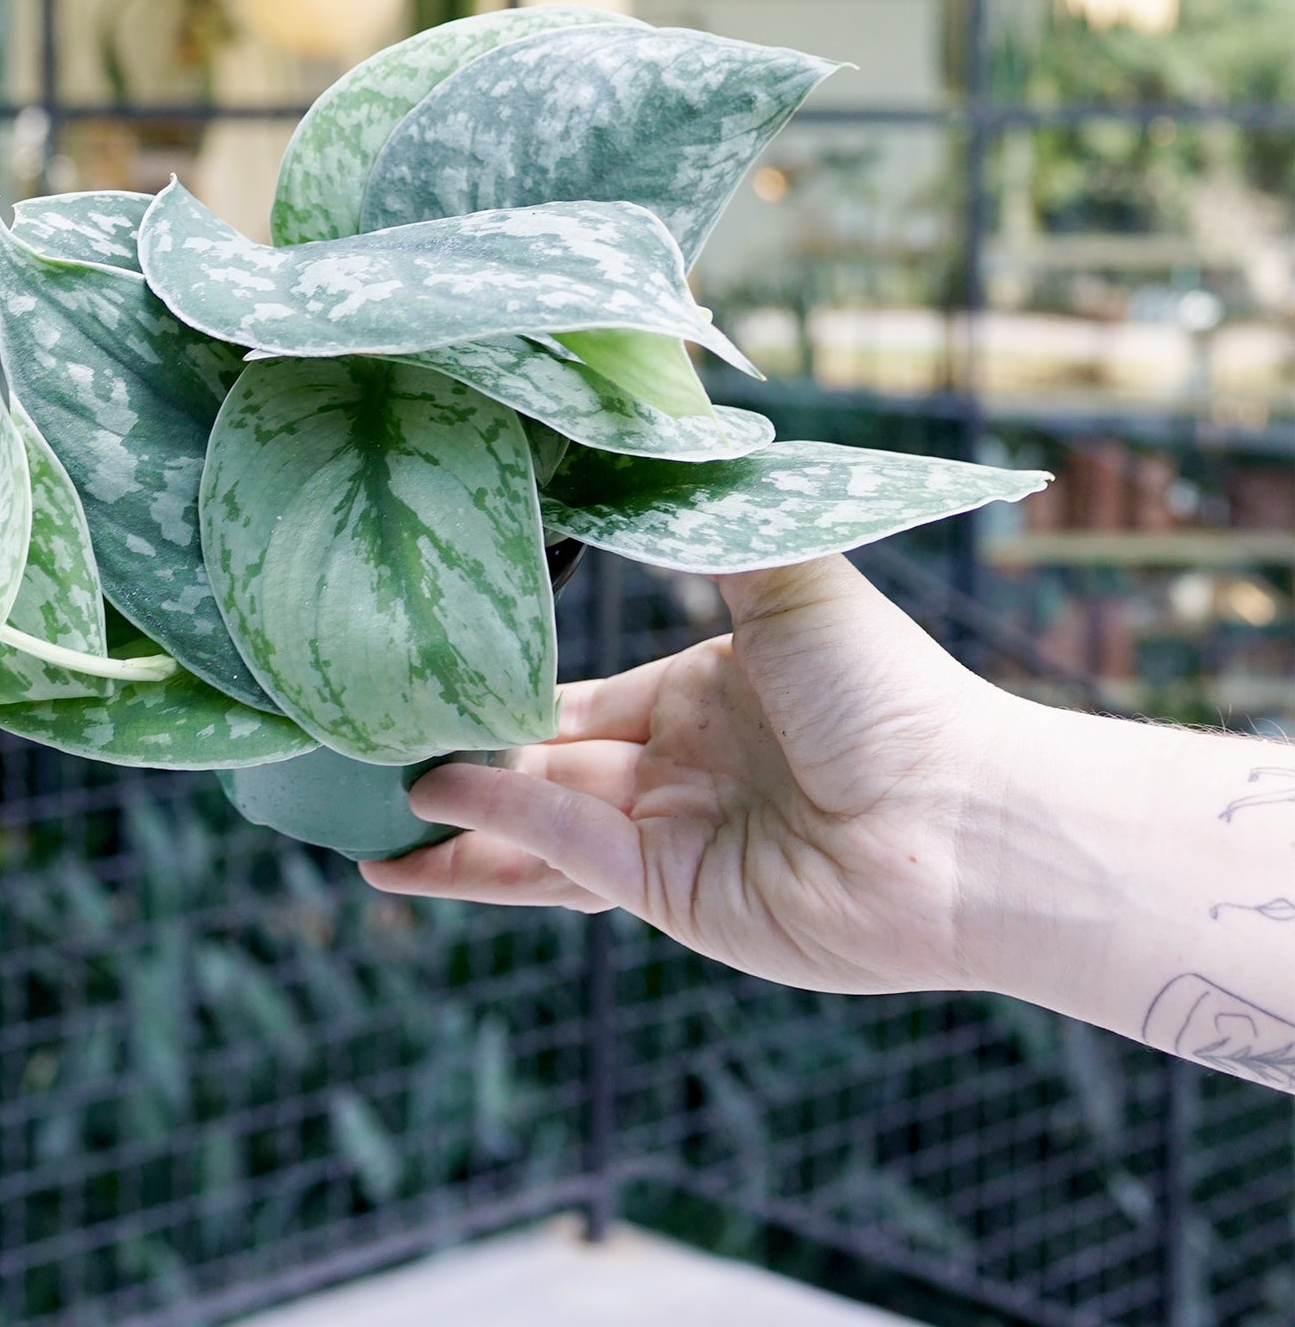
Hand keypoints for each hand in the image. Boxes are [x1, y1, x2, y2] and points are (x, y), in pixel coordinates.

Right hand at [362, 555, 1019, 995]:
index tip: (427, 661)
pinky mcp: (670, 899)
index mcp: (699, 693)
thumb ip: (705, 519)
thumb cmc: (891, 692)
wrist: (965, 819)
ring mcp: (669, 838)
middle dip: (456, 754)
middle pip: (538, 762)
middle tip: (366, 738)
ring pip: (534, 825)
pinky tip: (428, 813)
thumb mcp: (788, 573)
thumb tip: (655, 426)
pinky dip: (496, 834)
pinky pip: (565, 858)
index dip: (501, 683)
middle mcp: (675, 767)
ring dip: (455, 817)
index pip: (576, 694)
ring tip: (362, 816)